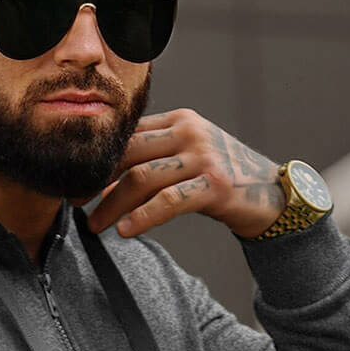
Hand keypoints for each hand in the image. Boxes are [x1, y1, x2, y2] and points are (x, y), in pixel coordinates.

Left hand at [80, 108, 286, 239]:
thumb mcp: (189, 157)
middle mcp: (190, 132)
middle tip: (76, 204)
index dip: (98, 161)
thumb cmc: (224, 179)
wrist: (273, 195)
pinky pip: (168, 201)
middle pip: (128, 153)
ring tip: (94, 225)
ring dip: (112, 204)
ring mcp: (203, 156)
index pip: (128, 136)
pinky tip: (125, 231)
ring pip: (142, 177)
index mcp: (180, 120)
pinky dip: (142, 217)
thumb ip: (155, 158)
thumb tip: (106, 182)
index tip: (77, 184)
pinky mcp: (214, 185)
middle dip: (97, 181)